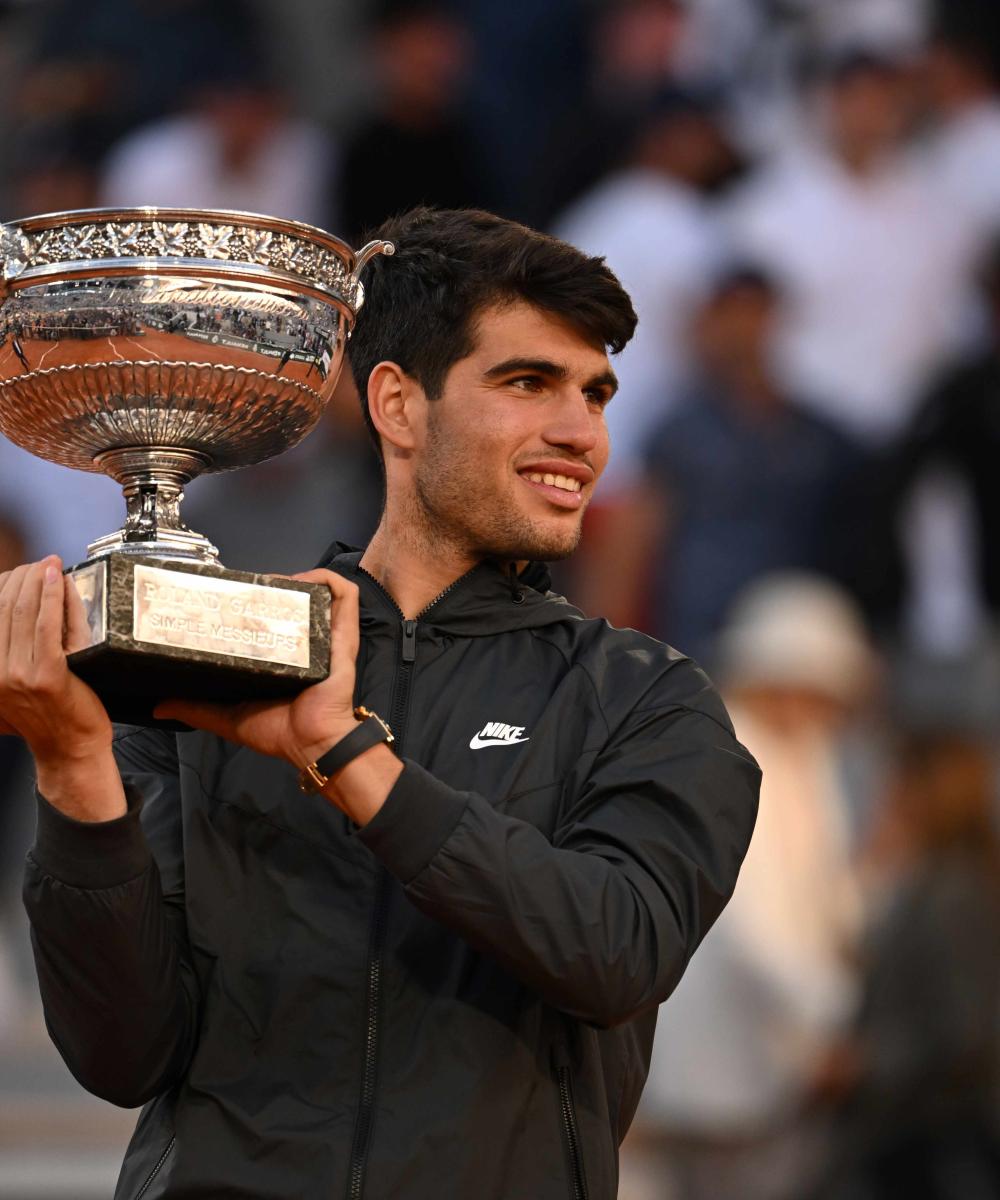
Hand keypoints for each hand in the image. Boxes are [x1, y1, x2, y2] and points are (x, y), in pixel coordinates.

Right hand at [0, 556, 113, 761]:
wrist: (71, 750)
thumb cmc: (53, 715)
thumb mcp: (19, 683)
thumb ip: (13, 652)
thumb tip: (19, 607)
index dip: (4, 586)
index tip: (19, 572)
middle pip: (4, 609)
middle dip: (22, 579)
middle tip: (40, 564)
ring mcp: (19, 675)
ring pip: (24, 612)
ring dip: (38, 581)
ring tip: (49, 565)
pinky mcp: (48, 675)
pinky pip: (47, 625)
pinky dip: (52, 596)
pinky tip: (58, 579)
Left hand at [154, 569, 361, 765]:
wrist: (312, 743)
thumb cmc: (279, 731)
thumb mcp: (227, 716)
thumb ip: (195, 708)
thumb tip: (158, 707)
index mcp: (283, 657)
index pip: (270, 619)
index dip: (254, 601)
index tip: (232, 593)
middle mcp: (306, 642)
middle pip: (293, 600)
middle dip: (273, 585)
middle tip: (248, 585)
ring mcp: (327, 636)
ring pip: (319, 591)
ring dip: (300, 578)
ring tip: (274, 582)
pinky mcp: (343, 635)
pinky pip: (345, 596)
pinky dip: (327, 580)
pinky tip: (305, 581)